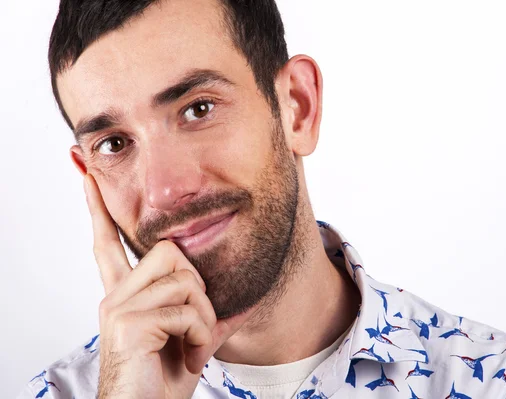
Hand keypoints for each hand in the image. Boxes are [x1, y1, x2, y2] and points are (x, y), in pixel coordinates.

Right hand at [83, 174, 251, 398]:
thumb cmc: (163, 381)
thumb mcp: (194, 341)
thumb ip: (214, 315)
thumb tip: (249, 299)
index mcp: (125, 295)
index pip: (108, 244)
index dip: (99, 210)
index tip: (89, 176)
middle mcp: (116, 296)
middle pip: (168, 251)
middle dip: (197, 285)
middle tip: (195, 324)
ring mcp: (119, 308)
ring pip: (183, 277)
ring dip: (202, 314)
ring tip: (194, 344)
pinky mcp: (129, 323)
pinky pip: (185, 308)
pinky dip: (200, 332)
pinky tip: (190, 354)